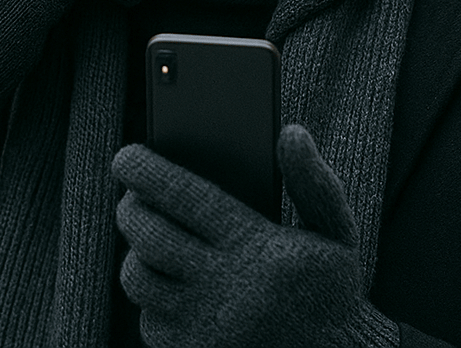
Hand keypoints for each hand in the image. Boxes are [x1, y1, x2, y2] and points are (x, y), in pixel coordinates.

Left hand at [113, 125, 398, 347]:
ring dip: (134, 252)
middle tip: (129, 196)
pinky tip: (166, 282)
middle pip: (150, 236)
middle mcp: (224, 288)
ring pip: (139, 280)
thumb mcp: (336, 232)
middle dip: (130, 208)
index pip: (186, 197)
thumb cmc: (332, 292)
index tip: (124, 156)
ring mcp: (205, 330)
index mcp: (256, 247)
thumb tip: (291, 131)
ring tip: (145, 236)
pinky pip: (148, 323)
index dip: (147, 173)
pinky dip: (149, 299)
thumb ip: (313, 181)